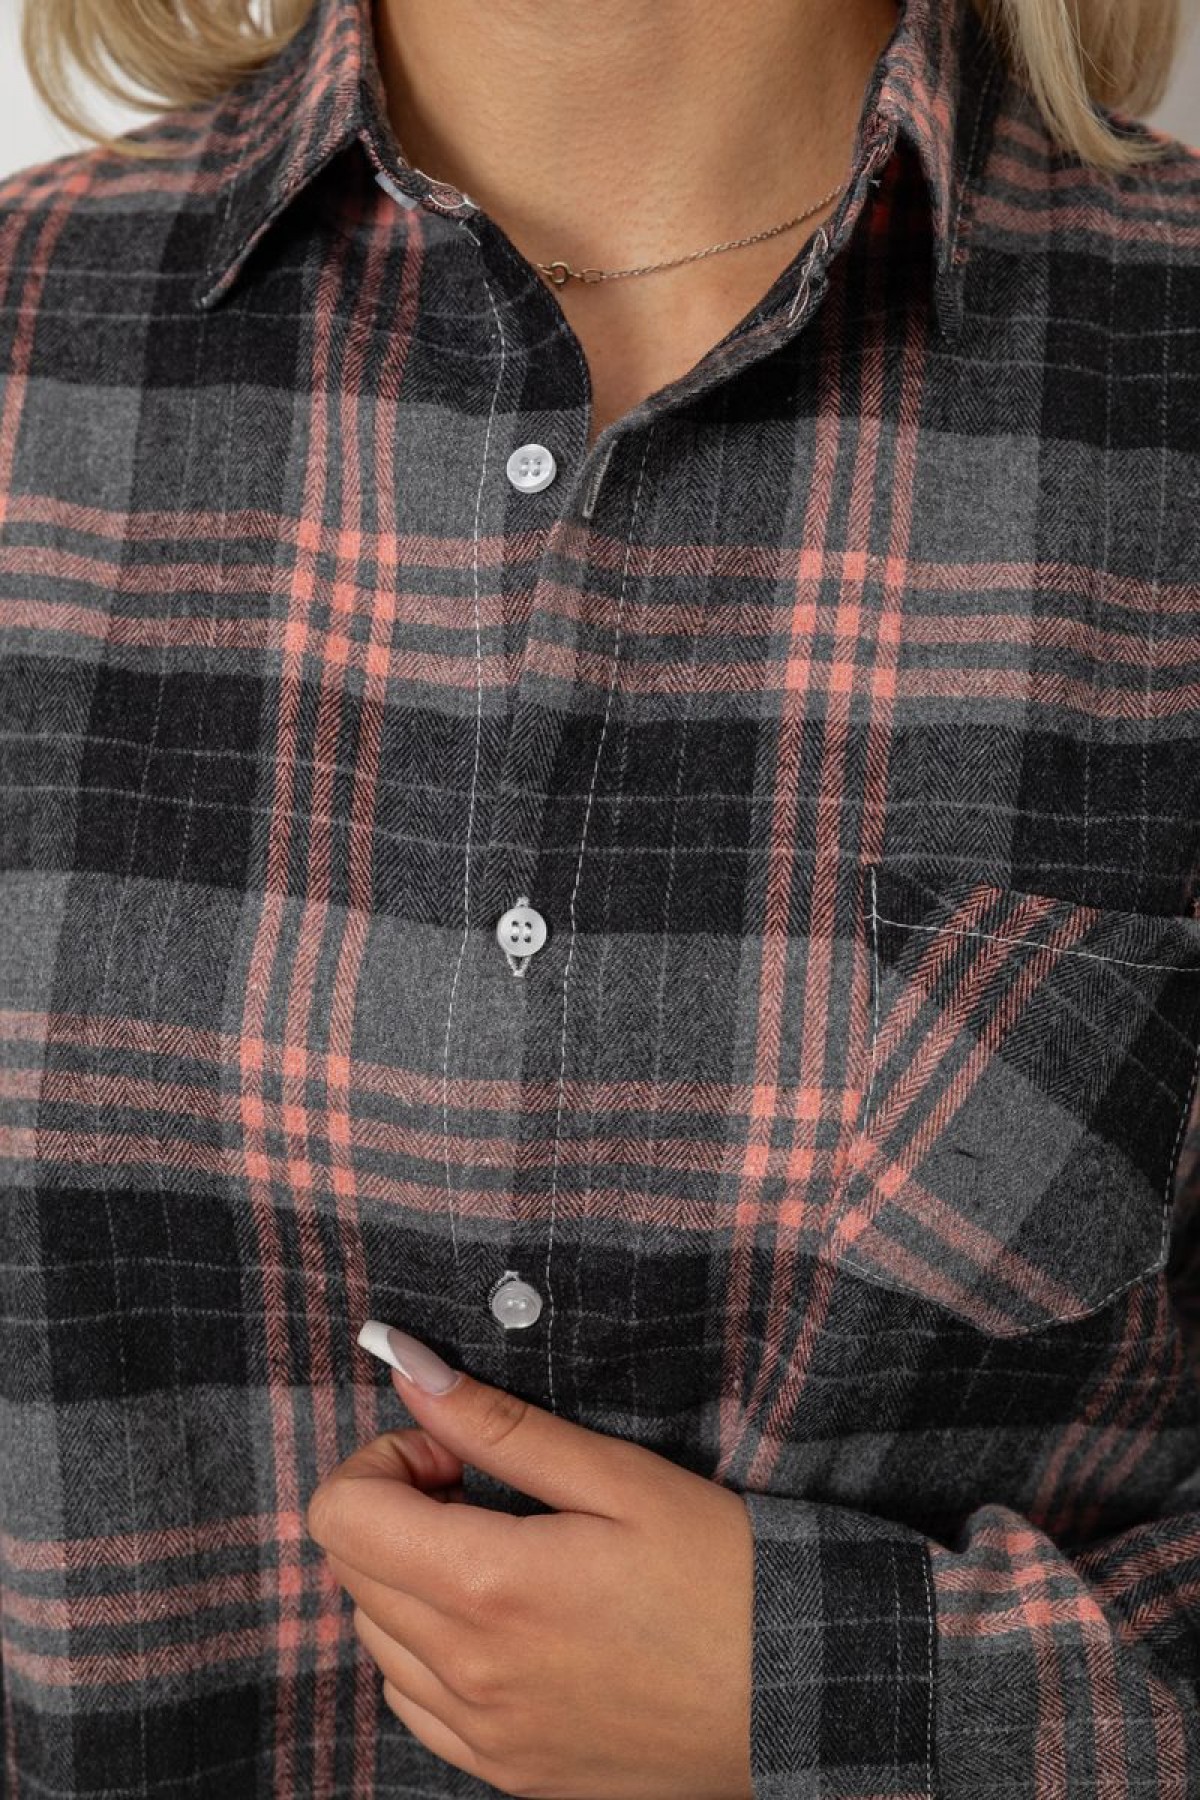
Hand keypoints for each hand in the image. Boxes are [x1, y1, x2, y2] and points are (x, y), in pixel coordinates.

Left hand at [304, 1324, 754, 1799]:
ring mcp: (482, 1736)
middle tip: (481, 1493)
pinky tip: (499, 1623)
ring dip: (409, 1580)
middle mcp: (467, 1673)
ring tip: (500, 1556)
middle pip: (351, 1570)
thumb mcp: (617, 1476)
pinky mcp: (505, 1773)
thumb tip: (403, 1364)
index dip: (385, 1461)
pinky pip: (412, 1702)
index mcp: (489, 1588)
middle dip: (397, 1509)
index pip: (341, 1514)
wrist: (796, 1696)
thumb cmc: (720, 1571)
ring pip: (375, 1637)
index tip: (454, 1457)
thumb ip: (498, 1426)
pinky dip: (427, 1650)